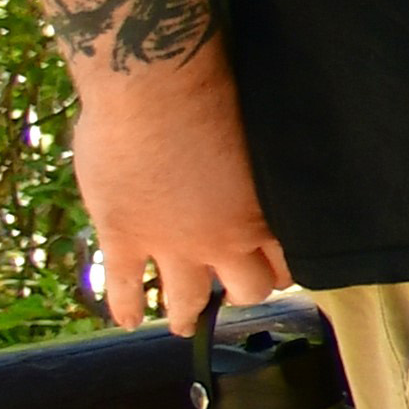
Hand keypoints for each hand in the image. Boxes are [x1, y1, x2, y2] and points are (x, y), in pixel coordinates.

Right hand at [75, 73, 296, 334]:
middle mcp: (222, 239)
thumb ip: (256, 171)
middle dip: (241, 291)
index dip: (278, 269)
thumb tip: (258, 168)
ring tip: (183, 322)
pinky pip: (124, 287)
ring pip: (186, 299)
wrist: (155, 86)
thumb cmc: (218, 93)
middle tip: (231, 289)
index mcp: (262, 212)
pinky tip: (127, 319)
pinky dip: (125, 307)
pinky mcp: (123, 236)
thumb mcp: (261, 139)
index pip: (284, 263)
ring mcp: (170, 244)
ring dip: (185, 313)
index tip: (273, 269)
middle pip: (246, 289)